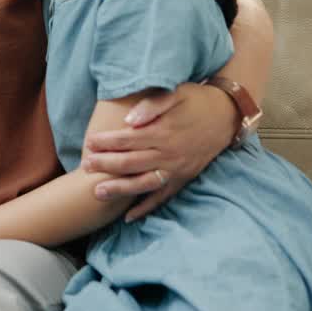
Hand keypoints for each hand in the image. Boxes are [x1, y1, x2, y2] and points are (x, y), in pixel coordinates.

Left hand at [82, 84, 234, 220]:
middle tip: (85, 166)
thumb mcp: (176, 94)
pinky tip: (128, 216)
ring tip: (98, 193)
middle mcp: (169, 154)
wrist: (227, 115)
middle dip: (106, 165)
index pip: (128, 139)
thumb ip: (153, 105)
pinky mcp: (183, 179)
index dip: (106, 142)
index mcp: (164, 132)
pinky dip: (146, 207)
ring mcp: (177, 169)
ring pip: (144, 184)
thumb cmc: (196, 101)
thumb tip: (130, 120)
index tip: (89, 143)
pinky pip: (162, 197)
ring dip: (120, 189)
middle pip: (131, 163)